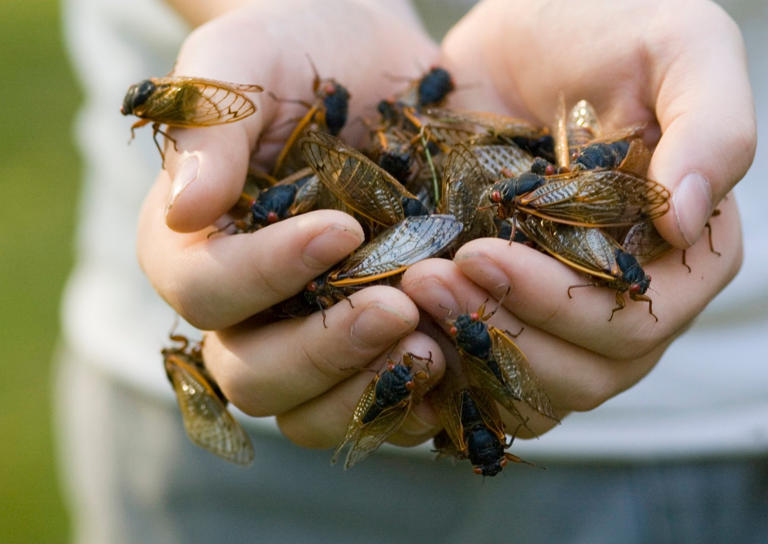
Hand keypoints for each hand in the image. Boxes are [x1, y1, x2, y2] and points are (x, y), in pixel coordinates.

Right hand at [137, 0, 445, 448]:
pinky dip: (413, 402)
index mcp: (197, 245)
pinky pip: (376, 410)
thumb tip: (183, 209)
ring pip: (309, 412)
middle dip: (322, 349)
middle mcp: (245, 309)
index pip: (204, 290)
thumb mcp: (246, 59)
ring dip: (367, 390)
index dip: (264, 274)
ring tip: (434, 344)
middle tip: (398, 305)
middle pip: (252, 374)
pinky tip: (457, 358)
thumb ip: (207, 124)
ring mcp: (307, 336)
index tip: (340, 228)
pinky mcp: (369, 350)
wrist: (382, 74)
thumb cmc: (303, 54)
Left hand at [398, 0, 749, 436]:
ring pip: (531, 387)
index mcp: (685, 253)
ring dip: (467, 350)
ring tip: (407, 288)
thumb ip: (711, 127)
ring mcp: (563, 309)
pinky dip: (445, 365)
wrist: (518, 30)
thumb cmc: (605, 24)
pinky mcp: (506, 305)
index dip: (560, 306)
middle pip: (583, 372)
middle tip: (425, 279)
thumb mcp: (678, 45)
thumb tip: (687, 220)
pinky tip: (400, 327)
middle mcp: (627, 295)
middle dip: (502, 330)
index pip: (635, 322)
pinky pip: (484, 375)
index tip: (482, 254)